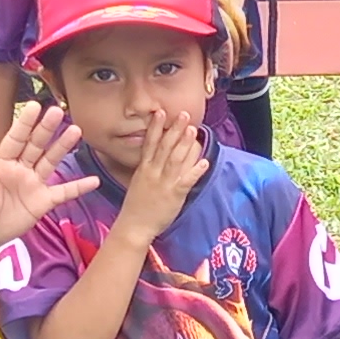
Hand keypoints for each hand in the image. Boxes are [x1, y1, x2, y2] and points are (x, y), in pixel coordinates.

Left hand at [0, 98, 99, 247]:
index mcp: (1, 162)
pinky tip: (94, 181)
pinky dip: (78, 188)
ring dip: (62, 147)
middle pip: (35, 145)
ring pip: (50, 161)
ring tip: (76, 130)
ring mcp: (33, 184)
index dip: (24, 123)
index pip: (15, 138)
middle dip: (46, 128)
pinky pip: (63, 193)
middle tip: (57, 111)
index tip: (35, 105)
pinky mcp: (42, 202)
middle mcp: (20, 168)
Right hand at [116, 112, 205, 242]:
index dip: (156, 127)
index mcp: (144, 168)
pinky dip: (195, 171)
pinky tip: (205, 161)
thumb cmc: (136, 205)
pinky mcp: (174, 195)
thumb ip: (148, 167)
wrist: (134, 226)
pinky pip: (186, 180)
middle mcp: (153, 172)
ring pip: (175, 159)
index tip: (161, 112)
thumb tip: (157, 154)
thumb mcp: (139, 181)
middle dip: (174, 129)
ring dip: (185, 144)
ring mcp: (164, 183)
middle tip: (183, 114)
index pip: (150, 143)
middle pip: (165, 147)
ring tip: (193, 130)